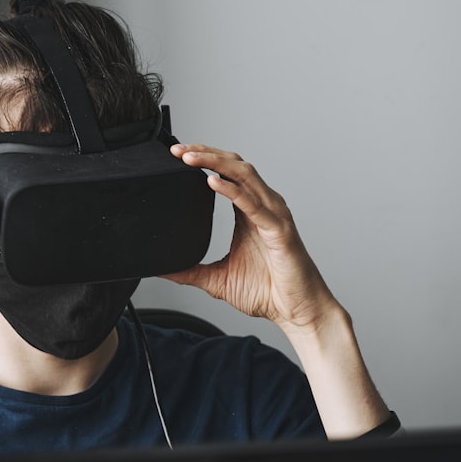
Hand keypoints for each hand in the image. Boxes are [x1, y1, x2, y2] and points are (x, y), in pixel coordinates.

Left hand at [164, 144, 342, 335]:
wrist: (297, 312)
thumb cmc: (268, 292)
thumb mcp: (218, 279)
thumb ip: (190, 271)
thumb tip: (163, 269)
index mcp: (249, 211)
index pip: (225, 173)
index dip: (203, 159)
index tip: (176, 154)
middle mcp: (263, 206)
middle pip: (233, 165)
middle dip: (204, 152)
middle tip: (176, 149)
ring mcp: (273, 215)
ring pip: (244, 175)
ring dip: (215, 163)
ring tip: (189, 157)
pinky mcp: (279, 230)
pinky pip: (253, 204)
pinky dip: (232, 191)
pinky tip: (213, 183)